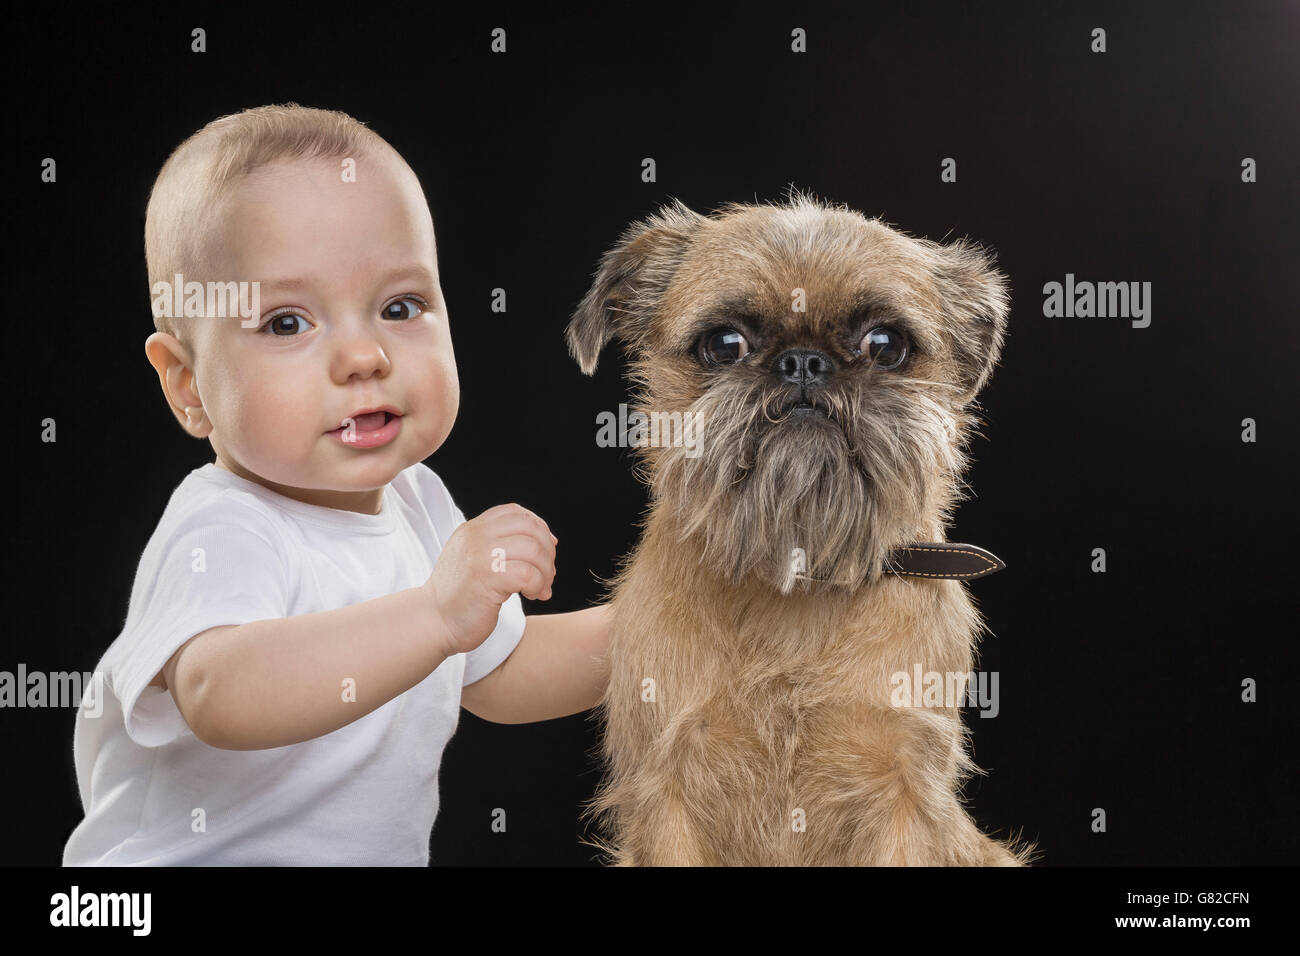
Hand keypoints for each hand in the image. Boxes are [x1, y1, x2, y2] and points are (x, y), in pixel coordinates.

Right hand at [425, 504, 556, 656]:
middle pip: (531, 528)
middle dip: (548, 552)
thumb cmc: (460, 596)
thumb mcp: (474, 558)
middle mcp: (476, 536)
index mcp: (472, 528)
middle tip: (547, 575)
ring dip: (546, 572)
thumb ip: (500, 544)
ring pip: (534, 550)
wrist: (433, 621)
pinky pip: (529, 574)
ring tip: (540, 588)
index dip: (539, 529)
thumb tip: (549, 539)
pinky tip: (532, 595)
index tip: (545, 551)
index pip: (516, 512)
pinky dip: (538, 586)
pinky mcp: (488, 579)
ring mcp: (481, 556)